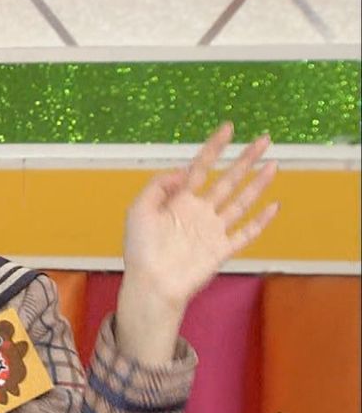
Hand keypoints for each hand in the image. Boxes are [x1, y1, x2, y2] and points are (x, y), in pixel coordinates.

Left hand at [116, 122, 278, 363]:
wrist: (151, 284)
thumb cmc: (140, 249)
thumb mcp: (139, 210)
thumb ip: (159, 186)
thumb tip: (183, 171)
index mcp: (179, 200)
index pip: (200, 167)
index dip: (214, 147)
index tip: (228, 128)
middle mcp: (199, 212)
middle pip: (227, 179)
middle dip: (245, 159)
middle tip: (264, 139)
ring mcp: (213, 230)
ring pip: (241, 201)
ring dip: (258, 183)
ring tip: (273, 164)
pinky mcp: (222, 250)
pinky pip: (246, 233)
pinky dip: (261, 221)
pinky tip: (274, 206)